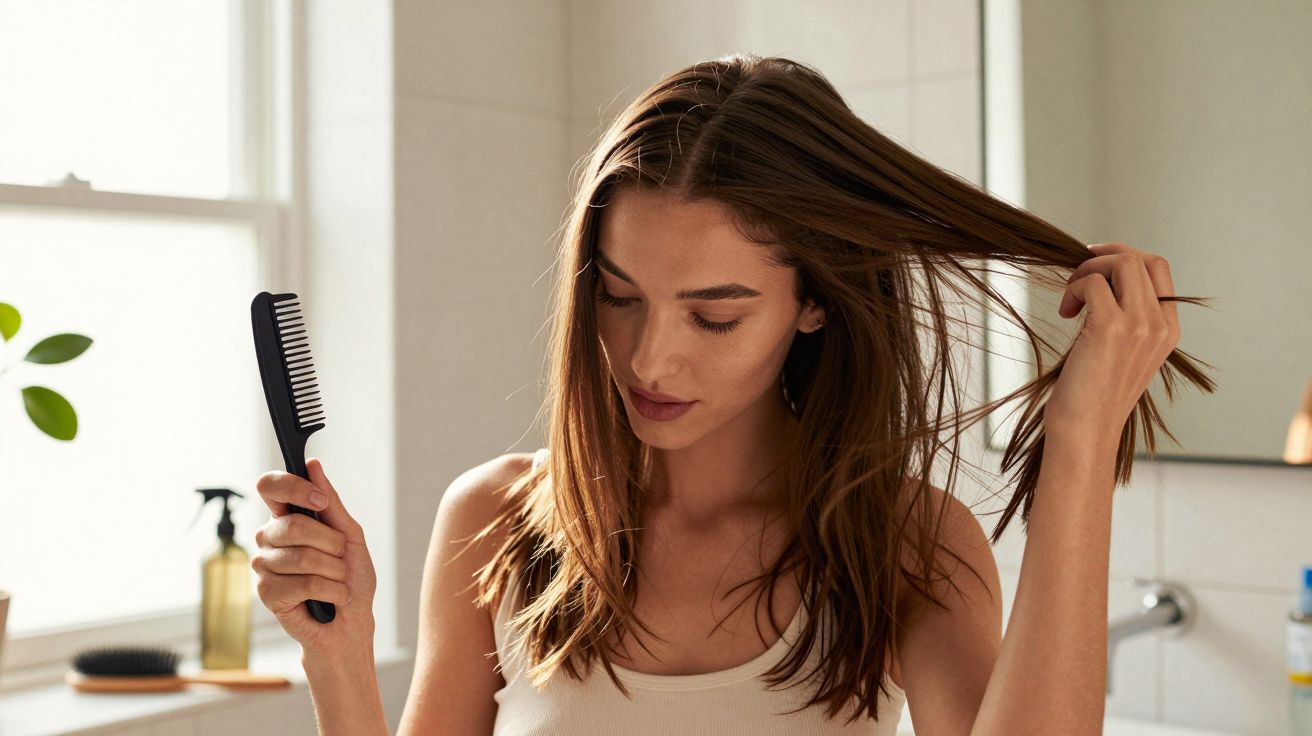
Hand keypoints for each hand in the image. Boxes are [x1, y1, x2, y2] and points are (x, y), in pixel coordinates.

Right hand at [252, 457, 377, 658]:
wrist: (351, 623)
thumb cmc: (351, 578)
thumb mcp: (350, 536)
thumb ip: (331, 503)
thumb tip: (313, 466)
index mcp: (287, 519)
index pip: (270, 487)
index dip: (292, 488)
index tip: (319, 501)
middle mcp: (269, 539)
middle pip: (293, 526)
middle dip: (331, 544)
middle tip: (341, 558)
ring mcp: (264, 566)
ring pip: (301, 557)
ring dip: (335, 571)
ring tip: (339, 581)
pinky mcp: (267, 593)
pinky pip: (302, 583)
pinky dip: (330, 590)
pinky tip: (332, 598)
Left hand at [1044, 242, 1179, 443]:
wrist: (1085, 431)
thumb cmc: (1093, 396)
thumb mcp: (1122, 353)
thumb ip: (1127, 320)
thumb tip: (1100, 281)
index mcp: (1168, 331)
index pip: (1159, 268)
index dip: (1125, 254)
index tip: (1094, 261)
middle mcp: (1159, 326)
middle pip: (1141, 259)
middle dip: (1104, 257)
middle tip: (1077, 278)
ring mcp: (1139, 326)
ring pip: (1122, 263)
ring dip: (1087, 271)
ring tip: (1071, 300)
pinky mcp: (1110, 328)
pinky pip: (1092, 283)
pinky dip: (1074, 289)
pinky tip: (1067, 313)